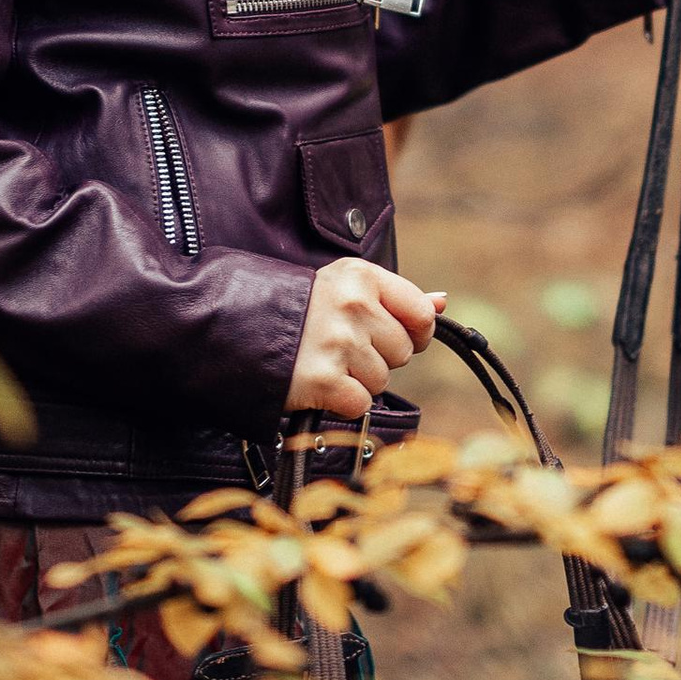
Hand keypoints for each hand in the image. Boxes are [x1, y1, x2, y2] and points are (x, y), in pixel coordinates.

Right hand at [287, 259, 440, 417]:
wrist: (239, 329)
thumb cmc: (301, 309)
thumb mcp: (345, 286)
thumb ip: (396, 297)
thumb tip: (441, 302)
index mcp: (362, 276)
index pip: (421, 314)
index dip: (414, 333)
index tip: (393, 336)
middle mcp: (353, 305)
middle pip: (403, 353)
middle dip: (379, 357)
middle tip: (341, 346)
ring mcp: (338, 343)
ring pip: (382, 380)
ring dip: (358, 380)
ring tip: (326, 361)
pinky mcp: (323, 379)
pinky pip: (361, 403)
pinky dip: (343, 401)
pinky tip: (320, 382)